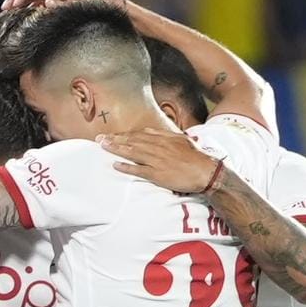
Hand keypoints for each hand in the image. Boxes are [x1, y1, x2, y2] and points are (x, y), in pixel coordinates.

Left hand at [98, 128, 219, 193]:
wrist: (206, 171)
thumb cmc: (196, 157)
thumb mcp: (181, 140)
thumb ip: (166, 135)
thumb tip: (153, 132)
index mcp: (163, 138)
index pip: (139, 134)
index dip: (124, 134)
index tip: (112, 135)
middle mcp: (158, 147)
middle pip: (132, 141)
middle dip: (114, 139)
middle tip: (99, 139)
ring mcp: (157, 160)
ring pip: (132, 152)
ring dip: (116, 149)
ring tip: (103, 147)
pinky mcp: (157, 174)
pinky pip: (139, 169)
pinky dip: (126, 167)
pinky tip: (116, 165)